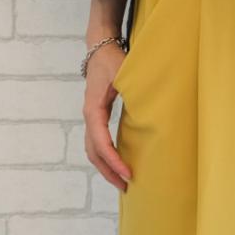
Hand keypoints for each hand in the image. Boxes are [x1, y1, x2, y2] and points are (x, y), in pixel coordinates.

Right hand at [82, 43, 131, 190]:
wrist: (100, 48)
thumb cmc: (113, 59)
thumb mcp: (124, 73)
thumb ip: (132, 91)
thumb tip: (146, 110)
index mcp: (94, 109)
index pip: (101, 142)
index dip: (113, 160)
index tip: (127, 173)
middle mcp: (89, 116)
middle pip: (93, 152)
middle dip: (108, 171)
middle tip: (126, 186)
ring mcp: (91, 116)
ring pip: (92, 150)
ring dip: (105, 167)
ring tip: (122, 181)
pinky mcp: (96, 115)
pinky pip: (97, 141)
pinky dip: (105, 156)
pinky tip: (118, 162)